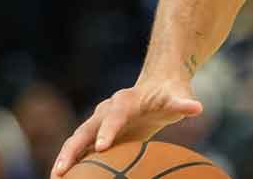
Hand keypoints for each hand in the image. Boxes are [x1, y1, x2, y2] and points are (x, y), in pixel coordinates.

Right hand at [51, 83, 202, 176]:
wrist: (158, 83)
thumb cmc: (169, 92)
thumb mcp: (178, 96)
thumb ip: (183, 103)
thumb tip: (197, 108)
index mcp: (125, 101)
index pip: (114, 115)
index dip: (108, 130)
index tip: (102, 147)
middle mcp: (106, 111)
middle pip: (85, 129)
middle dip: (73, 149)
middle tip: (62, 170)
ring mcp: (99, 122)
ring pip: (77, 140)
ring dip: (65, 158)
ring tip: (55, 178)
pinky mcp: (98, 133)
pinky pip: (81, 149)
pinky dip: (71, 162)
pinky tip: (64, 178)